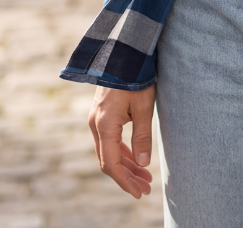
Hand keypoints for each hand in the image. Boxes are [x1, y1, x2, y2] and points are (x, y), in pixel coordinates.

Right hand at [88, 84, 155, 198]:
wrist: (123, 50)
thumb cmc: (135, 77)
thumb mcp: (143, 107)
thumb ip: (142, 136)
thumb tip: (143, 164)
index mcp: (104, 125)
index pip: (111, 164)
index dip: (125, 181)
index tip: (139, 192)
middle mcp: (95, 125)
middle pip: (109, 160)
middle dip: (127, 176)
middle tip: (147, 188)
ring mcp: (96, 119)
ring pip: (109, 151)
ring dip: (126, 165)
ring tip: (145, 177)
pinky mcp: (102, 114)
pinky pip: (110, 140)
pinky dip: (123, 151)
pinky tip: (135, 159)